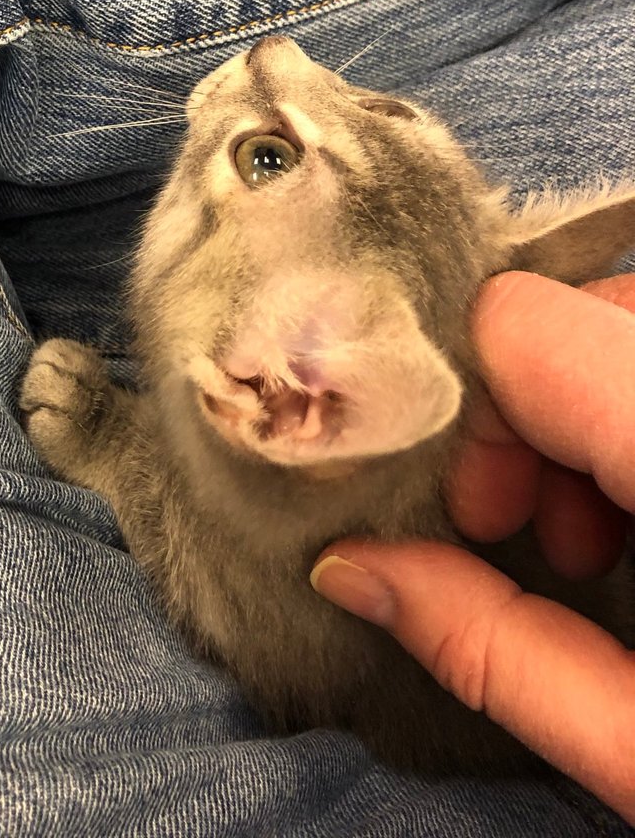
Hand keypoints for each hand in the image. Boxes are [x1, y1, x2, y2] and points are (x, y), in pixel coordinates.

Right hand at [310, 272, 634, 821]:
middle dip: (520, 412)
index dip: (459, 403)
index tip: (470, 508)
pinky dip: (622, 408)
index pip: (522, 322)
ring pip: (619, 320)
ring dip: (577, 409)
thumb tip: (351, 573)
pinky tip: (633, 505)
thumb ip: (494, 647)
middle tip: (521, 528)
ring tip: (585, 531)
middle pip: (571, 309)